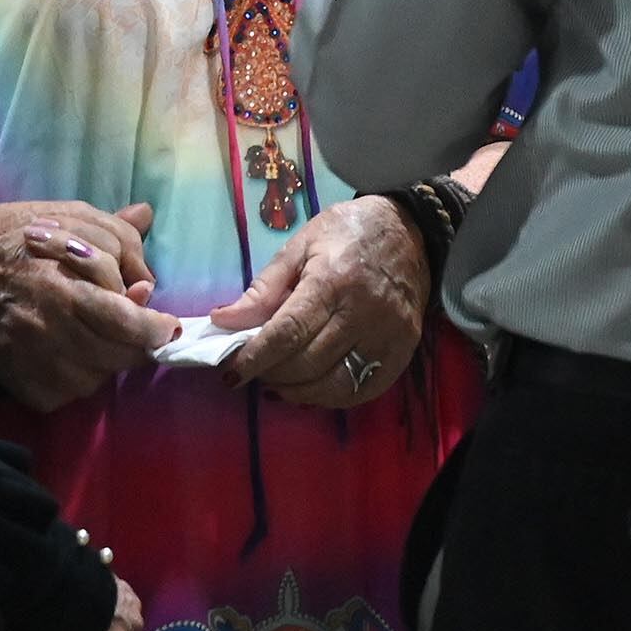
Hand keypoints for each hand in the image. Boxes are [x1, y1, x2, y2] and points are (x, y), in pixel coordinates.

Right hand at [0, 201, 176, 411]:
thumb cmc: (26, 234)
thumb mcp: (76, 217)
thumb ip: (118, 236)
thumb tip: (148, 251)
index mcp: (65, 288)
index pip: (124, 324)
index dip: (153, 330)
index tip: (166, 328)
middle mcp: (49, 331)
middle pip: (116, 356)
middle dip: (134, 343)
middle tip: (134, 329)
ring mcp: (31, 361)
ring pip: (94, 380)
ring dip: (103, 360)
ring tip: (94, 335)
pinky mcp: (17, 381)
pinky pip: (64, 394)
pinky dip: (73, 378)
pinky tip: (67, 354)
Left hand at [211, 196, 427, 407]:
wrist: (408, 231)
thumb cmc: (345, 234)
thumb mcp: (298, 247)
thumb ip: (262, 289)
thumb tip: (222, 321)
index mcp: (331, 280)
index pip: (288, 331)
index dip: (256, 357)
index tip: (231, 372)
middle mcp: (362, 312)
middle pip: (308, 362)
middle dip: (272, 374)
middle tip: (253, 371)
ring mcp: (388, 335)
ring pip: (335, 385)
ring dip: (298, 393)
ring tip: (277, 383)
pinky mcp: (403, 351)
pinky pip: (363, 390)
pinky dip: (331, 398)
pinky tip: (311, 388)